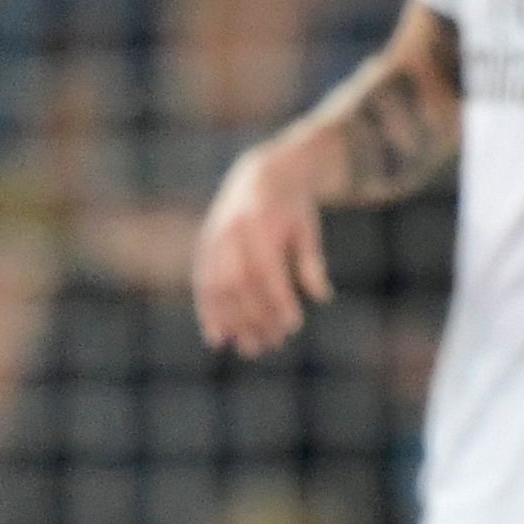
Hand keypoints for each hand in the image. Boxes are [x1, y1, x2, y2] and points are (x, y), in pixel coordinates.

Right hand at [192, 142, 330, 356]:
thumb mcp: (307, 229)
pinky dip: (207, 312)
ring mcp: (213, 239)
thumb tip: (322, 297)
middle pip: (240, 284)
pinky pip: (202, 284)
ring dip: (232, 322)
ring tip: (249, 348)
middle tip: (273, 344)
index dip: (278, 300)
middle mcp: (232, 231)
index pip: (267, 270)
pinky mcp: (204, 247)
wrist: (260, 175)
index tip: (293, 326)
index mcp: (260, 222)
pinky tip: (217, 338)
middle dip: (255, 317)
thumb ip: (311, 261)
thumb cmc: (291, 207)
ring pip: (217, 288)